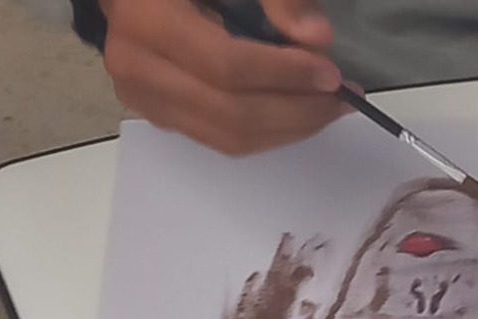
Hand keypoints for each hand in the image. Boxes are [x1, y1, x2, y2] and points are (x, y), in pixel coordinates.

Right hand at [99, 0, 345, 155]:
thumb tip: (319, 37)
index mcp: (146, 19)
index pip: (226, 66)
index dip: (284, 74)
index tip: (331, 74)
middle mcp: (137, 68)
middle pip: (231, 113)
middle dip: (296, 112)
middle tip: (340, 99)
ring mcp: (145, 100)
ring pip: (229, 137)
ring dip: (288, 129)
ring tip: (328, 108)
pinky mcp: (160, 117)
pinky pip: (222, 139)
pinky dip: (267, 131)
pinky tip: (297, 113)